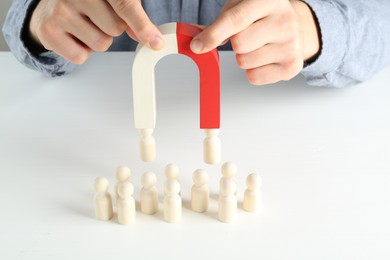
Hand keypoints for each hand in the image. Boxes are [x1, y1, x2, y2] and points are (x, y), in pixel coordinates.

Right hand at [29, 0, 163, 63]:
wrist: (49, 7)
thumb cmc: (86, 3)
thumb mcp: (111, 1)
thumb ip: (132, 15)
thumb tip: (150, 38)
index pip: (124, 5)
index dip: (141, 26)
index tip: (155, 42)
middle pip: (115, 28)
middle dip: (112, 29)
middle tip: (96, 18)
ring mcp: (60, 11)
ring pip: (101, 44)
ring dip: (97, 41)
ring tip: (84, 26)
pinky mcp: (49, 31)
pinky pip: (81, 56)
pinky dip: (82, 52)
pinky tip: (73, 36)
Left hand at [190, 0, 319, 84]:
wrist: (294, 26)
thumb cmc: (261, 16)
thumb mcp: (239, 8)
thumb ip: (218, 24)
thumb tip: (196, 43)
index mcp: (268, 0)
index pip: (236, 19)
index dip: (213, 35)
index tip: (197, 46)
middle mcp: (285, 21)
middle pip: (239, 44)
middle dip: (235, 44)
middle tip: (247, 36)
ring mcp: (291, 44)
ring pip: (245, 63)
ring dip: (244, 58)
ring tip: (259, 46)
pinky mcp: (292, 66)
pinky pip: (254, 77)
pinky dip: (253, 71)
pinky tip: (265, 58)